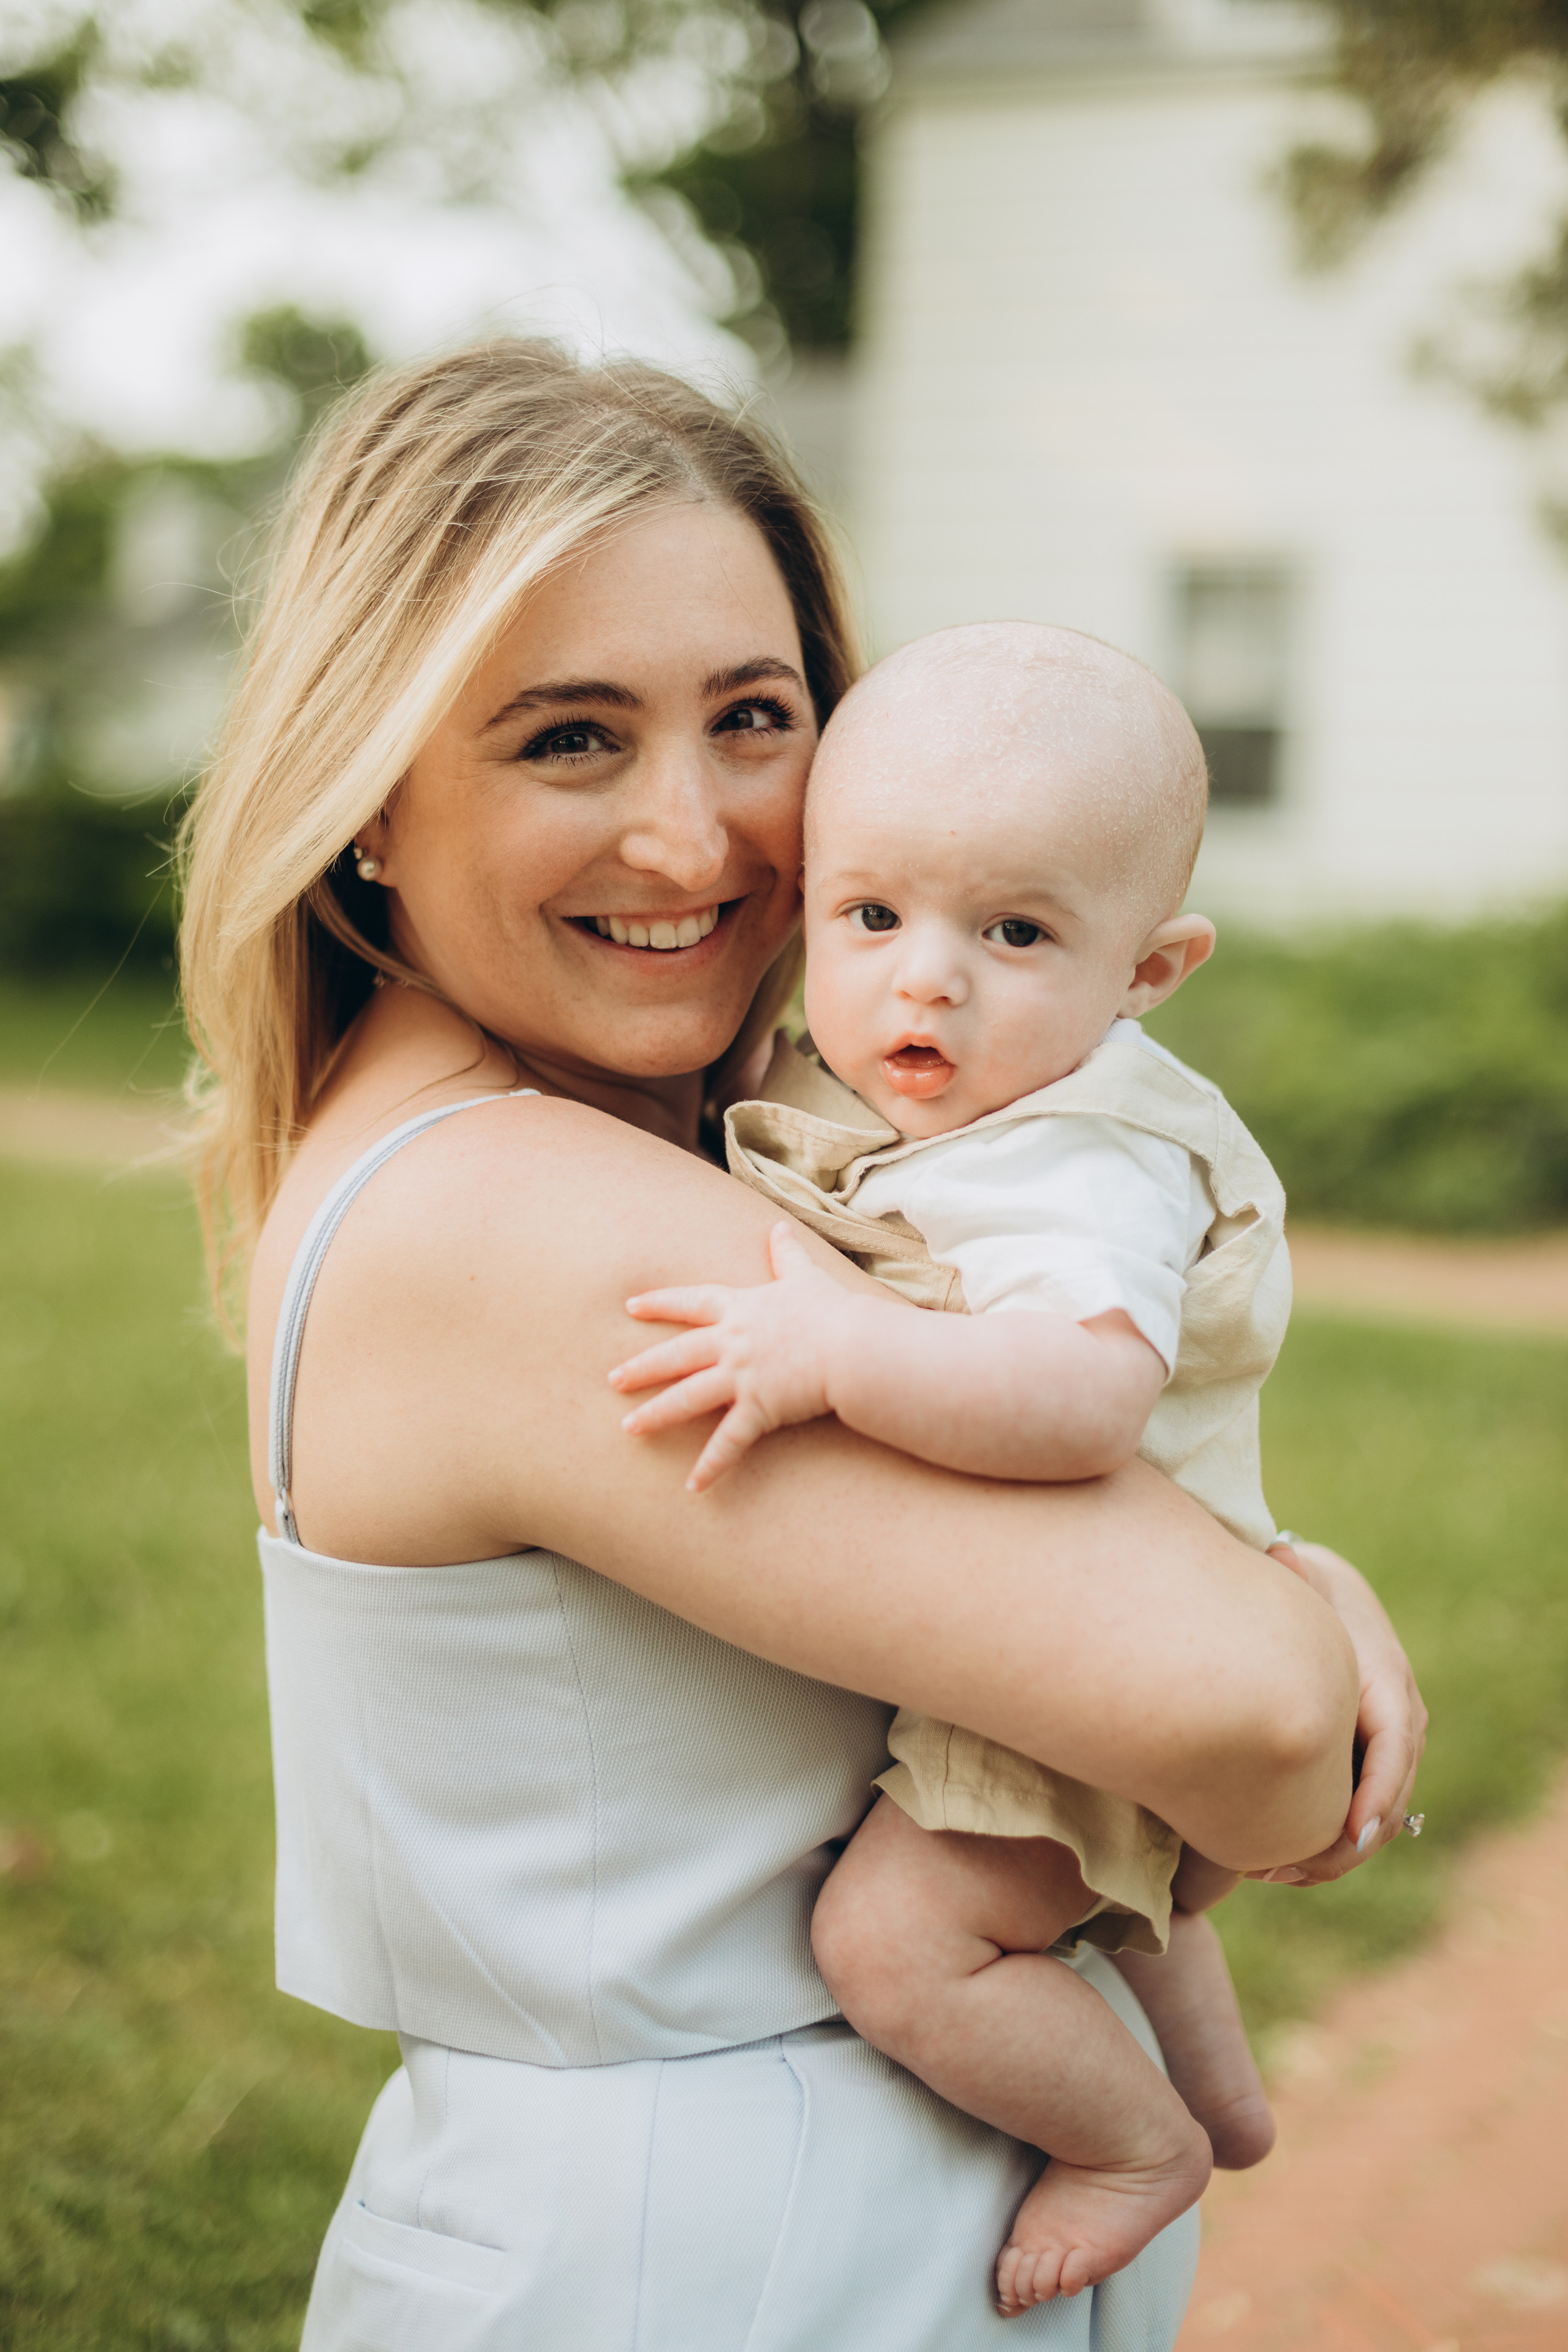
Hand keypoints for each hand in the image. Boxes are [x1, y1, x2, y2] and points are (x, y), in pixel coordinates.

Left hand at [609, 1221, 856, 1491]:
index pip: (690, 1302)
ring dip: (656, 1414)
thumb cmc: (833, 1310)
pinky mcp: (758, 1409)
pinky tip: (693, 1486)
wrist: (853, 1346)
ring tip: (628, 1428)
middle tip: (612, 1379)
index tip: (632, 1306)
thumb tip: (779, 1226)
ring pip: (687, 1397)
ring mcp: (741, 1377)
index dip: (660, 1303)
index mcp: (741, 1308)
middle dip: (642, 1367)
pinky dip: (711, 1466)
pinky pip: (728, 1442)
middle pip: (676, 1354)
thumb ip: (787, 1253)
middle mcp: (732, 1342)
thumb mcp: (806, 1276)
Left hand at [1246, 1538, 1426, 1886]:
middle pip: (1389, 1797)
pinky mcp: (1370, 1759)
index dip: (1376, 1795)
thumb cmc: (1305, 1589)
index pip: (1394, 1748)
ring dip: (1332, 1854)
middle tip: (1289, 1871)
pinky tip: (1283, 1865)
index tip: (1348, 1834)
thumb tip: (1283, 1556)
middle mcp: (1399, 1717)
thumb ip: (1296, 1576)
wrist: (1324, 1594)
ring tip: (1276, 1875)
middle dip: (1344, 1844)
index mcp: (1388, 1680)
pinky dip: (1329, 1844)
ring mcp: (1389, 1743)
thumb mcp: (1304, 1579)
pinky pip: (1361, 1812)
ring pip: (1378, 1815)